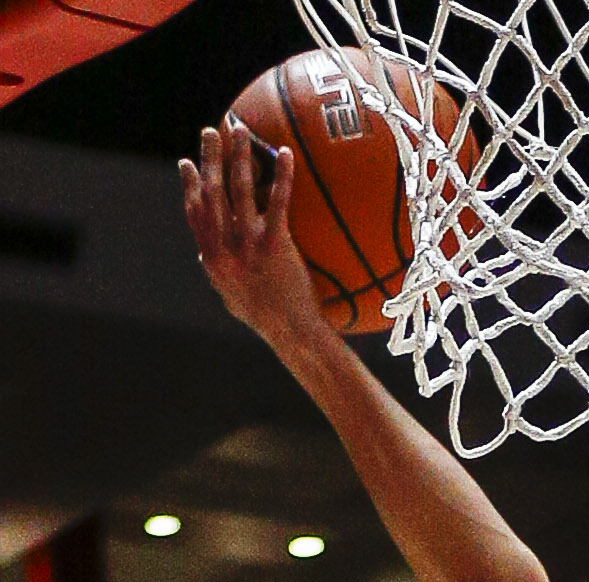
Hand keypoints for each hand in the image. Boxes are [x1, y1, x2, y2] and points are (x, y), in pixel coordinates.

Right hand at [179, 127, 331, 353]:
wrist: (291, 333)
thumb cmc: (264, 318)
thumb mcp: (230, 297)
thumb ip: (215, 272)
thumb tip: (202, 256)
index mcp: (211, 257)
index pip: (195, 214)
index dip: (190, 186)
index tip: (187, 163)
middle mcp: (225, 246)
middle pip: (212, 192)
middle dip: (209, 159)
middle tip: (211, 132)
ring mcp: (249, 243)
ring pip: (240, 189)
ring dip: (239, 156)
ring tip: (240, 131)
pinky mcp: (274, 243)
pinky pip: (278, 201)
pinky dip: (281, 175)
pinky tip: (285, 154)